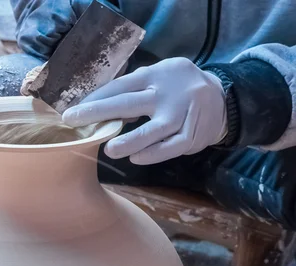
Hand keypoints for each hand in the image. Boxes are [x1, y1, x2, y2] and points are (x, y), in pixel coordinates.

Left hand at [63, 58, 227, 164]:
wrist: (222, 99)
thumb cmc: (177, 90)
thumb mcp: (159, 77)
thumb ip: (134, 89)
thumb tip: (98, 105)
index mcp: (155, 76)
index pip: (120, 86)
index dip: (96, 99)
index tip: (73, 111)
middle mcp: (167, 94)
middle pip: (130, 103)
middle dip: (99, 112)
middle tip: (75, 121)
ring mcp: (181, 115)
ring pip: (153, 130)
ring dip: (130, 141)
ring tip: (110, 149)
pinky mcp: (192, 135)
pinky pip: (170, 148)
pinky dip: (152, 155)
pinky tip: (135, 159)